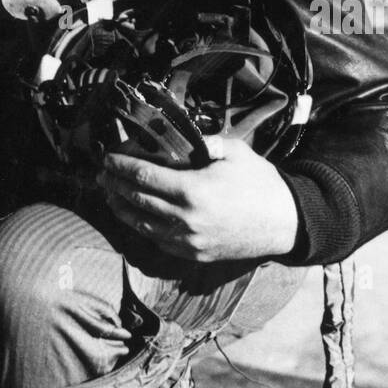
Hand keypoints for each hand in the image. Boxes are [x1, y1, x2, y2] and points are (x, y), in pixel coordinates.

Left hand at [100, 136, 301, 261]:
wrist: (286, 223)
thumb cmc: (261, 183)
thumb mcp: (235, 152)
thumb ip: (205, 141)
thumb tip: (181, 133)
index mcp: (191, 191)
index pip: (142, 177)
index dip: (120, 166)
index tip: (107, 158)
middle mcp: (184, 219)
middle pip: (136, 200)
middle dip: (114, 185)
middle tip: (102, 175)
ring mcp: (187, 240)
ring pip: (142, 224)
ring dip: (122, 209)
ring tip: (110, 195)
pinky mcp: (193, 254)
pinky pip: (159, 240)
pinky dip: (143, 227)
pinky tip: (137, 216)